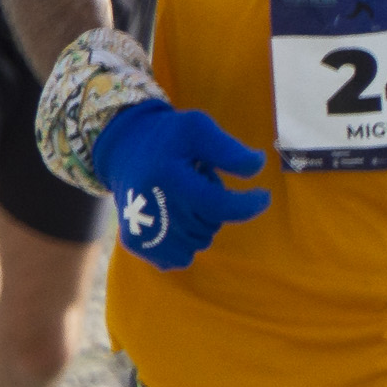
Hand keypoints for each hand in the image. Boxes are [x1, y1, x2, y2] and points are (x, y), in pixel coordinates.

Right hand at [94, 99, 270, 271]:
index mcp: (169, 178)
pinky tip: (175, 219)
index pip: (220, 206)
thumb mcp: (198, 128)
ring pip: (199, 243)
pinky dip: (185, 243)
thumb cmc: (167, 137)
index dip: (249, 204)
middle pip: (211, 224)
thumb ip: (229, 149)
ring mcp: (142, 229)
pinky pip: (179, 259)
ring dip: (200, 224)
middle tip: (200, 183)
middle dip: (215, 206)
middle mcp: (152, 206)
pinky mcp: (135, 243)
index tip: (263, 195)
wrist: (122, 148)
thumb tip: (258, 167)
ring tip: (185, 199)